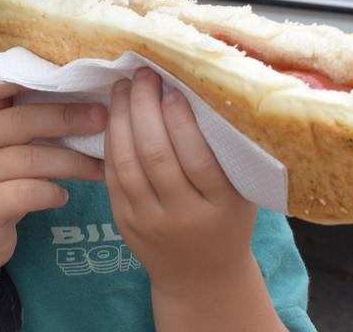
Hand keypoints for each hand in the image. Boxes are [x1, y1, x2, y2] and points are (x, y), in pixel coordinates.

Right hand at [0, 74, 107, 273]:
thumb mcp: (4, 150)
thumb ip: (29, 126)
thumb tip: (89, 103)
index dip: (23, 75)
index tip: (64, 71)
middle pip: (23, 120)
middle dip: (68, 118)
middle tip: (103, 118)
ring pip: (31, 158)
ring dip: (72, 162)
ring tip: (101, 167)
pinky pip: (26, 192)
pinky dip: (51, 193)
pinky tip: (63, 196)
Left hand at [104, 68, 258, 295]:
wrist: (201, 277)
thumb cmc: (227, 220)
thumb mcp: (242, 192)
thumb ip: (229, 152)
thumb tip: (209, 91)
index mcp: (222, 206)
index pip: (197, 159)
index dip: (181, 121)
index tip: (172, 88)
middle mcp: (184, 217)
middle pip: (157, 157)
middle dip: (145, 109)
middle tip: (143, 76)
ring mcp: (150, 222)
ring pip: (128, 165)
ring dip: (122, 120)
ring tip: (124, 88)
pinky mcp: (124, 223)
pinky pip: (113, 177)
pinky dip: (111, 142)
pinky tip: (114, 116)